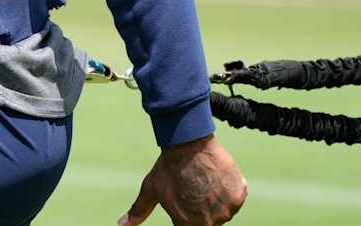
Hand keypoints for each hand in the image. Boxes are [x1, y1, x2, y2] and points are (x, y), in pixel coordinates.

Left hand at [120, 135, 245, 225]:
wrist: (189, 142)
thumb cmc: (168, 167)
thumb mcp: (151, 189)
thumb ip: (139, 211)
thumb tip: (121, 225)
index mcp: (187, 223)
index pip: (191, 225)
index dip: (188, 211)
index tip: (187, 196)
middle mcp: (209, 221)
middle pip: (208, 219)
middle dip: (201, 205)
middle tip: (194, 185)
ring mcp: (226, 210)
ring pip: (223, 209)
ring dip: (216, 198)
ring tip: (204, 179)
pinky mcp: (239, 196)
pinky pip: (236, 198)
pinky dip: (229, 189)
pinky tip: (216, 176)